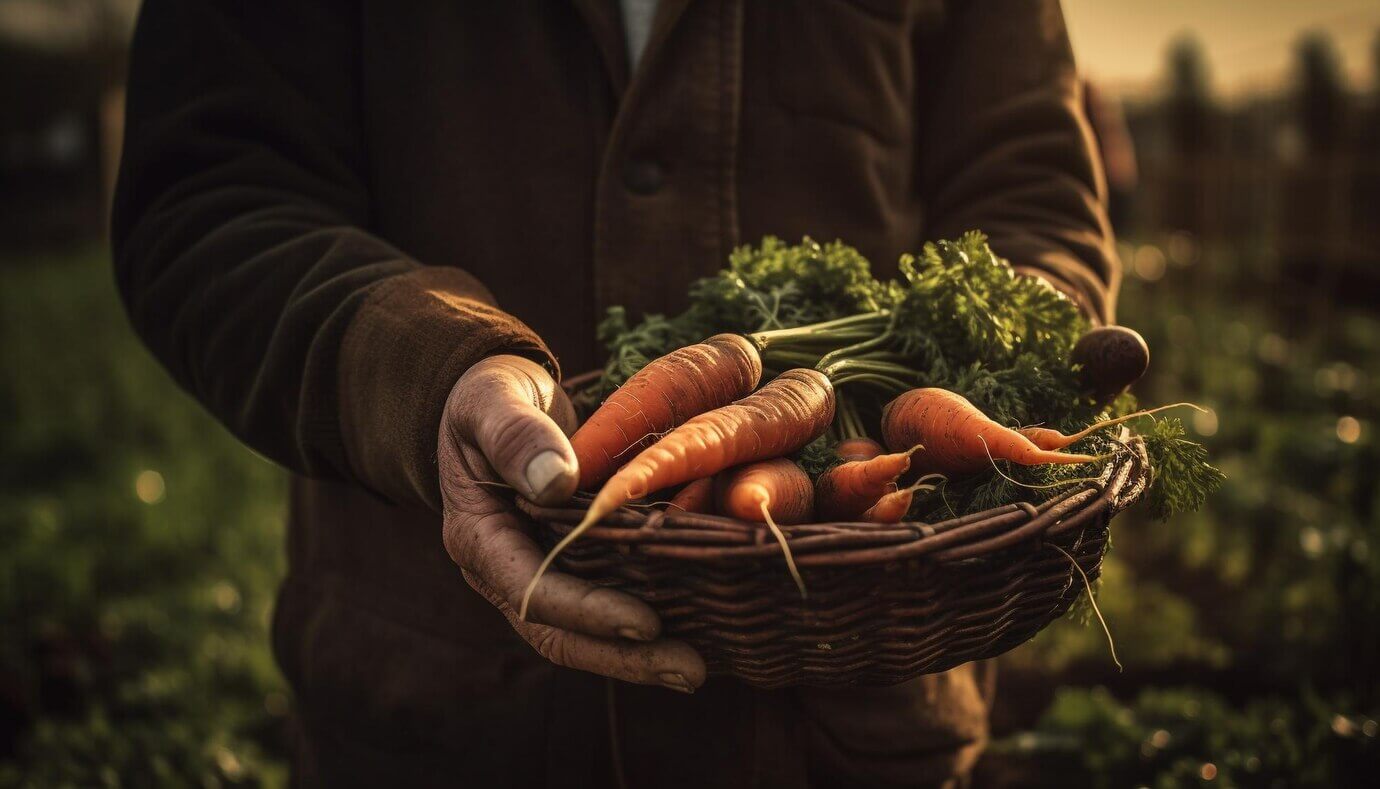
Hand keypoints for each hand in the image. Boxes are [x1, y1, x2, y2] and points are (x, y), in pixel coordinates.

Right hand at [438, 354, 705, 692]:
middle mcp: (505, 571)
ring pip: (583, 635)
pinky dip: (645, 626)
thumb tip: (554, 482)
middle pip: (560, 633)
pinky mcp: (573, 569)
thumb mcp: (491, 400)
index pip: (531, 591)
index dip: (587, 612)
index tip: (646, 621)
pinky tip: (699, 633)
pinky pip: (605, 606)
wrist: (495, 403)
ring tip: (698, 669)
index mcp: (479, 536)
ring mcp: (539, 574)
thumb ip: (516, 435)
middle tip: (691, 672)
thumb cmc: (490, 396)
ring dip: (639, 656)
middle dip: (623, 657)